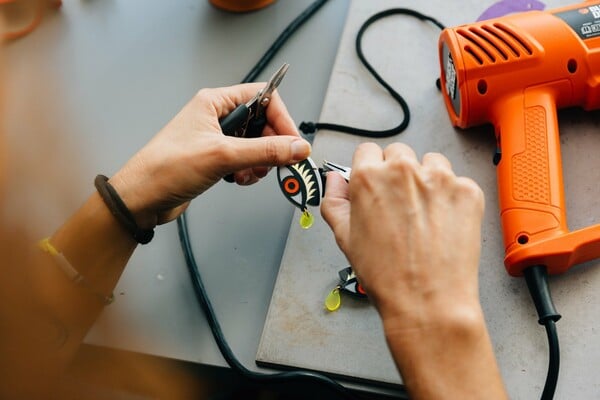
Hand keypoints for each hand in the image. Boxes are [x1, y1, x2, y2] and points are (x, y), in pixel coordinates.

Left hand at [109, 83, 310, 228]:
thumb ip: (265, 151)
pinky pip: (245, 160)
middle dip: (271, 145)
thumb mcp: (222, 156)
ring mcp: (216, 139)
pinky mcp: (215, 158)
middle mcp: (216, 117)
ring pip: (255, 144)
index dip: (282, 119)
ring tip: (249, 174)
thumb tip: (297, 147)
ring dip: (259, 162)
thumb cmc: (165, 168)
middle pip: (262, 123)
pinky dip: (248, 171)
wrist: (141, 197)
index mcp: (215, 102)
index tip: (293, 142)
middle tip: (277, 163)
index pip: (263, 97)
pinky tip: (238, 179)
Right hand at [321, 143, 507, 398]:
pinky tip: (443, 223)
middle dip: (398, 173)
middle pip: (399, 154)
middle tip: (401, 204)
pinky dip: (452, 198)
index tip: (376, 184)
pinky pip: (458, 182)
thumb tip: (334, 181)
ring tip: (424, 214)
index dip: (370, 169)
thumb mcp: (345, 238)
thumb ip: (335, 201)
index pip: (367, 151)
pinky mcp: (468, 191)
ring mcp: (439, 178)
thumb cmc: (386, 274)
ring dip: (427, 180)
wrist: (427, 301)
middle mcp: (403, 170)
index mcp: (369, 177)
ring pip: (431, 163)